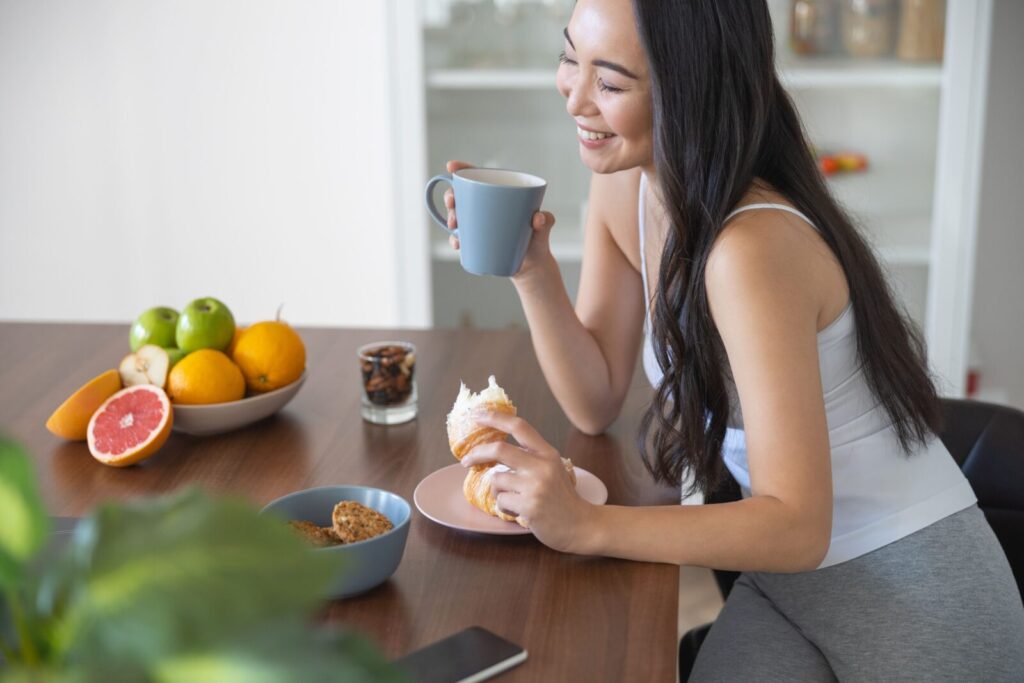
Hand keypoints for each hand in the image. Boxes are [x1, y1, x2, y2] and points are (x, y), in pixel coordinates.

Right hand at [443, 160, 557, 279]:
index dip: (463, 169)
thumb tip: (538, 218)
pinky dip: (456, 240)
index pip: (480, 177)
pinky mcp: (477, 242)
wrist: (533, 266)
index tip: (451, 166)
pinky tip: (457, 242)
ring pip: (458, 216)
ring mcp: (479, 225)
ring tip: (455, 225)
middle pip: (463, 195)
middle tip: (452, 202)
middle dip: (451, 195)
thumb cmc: (538, 240)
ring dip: (451, 217)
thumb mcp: (544, 227)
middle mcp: (486, 208)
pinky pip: (461, 238)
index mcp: (500, 195)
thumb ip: (546, 220)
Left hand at [460, 410, 593, 552]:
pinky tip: (521, 511)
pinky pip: (501, 501)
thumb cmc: (562, 498)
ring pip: (496, 480)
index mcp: (548, 453)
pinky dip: (505, 507)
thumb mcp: (553, 468)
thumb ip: (530, 457)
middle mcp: (542, 466)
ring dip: (498, 491)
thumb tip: (494, 449)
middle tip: (466, 460)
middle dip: (477, 453)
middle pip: (500, 449)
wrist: (580, 525)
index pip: (520, 427)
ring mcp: (535, 486)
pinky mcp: (529, 506)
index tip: (477, 415)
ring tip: (514, 499)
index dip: (496, 418)